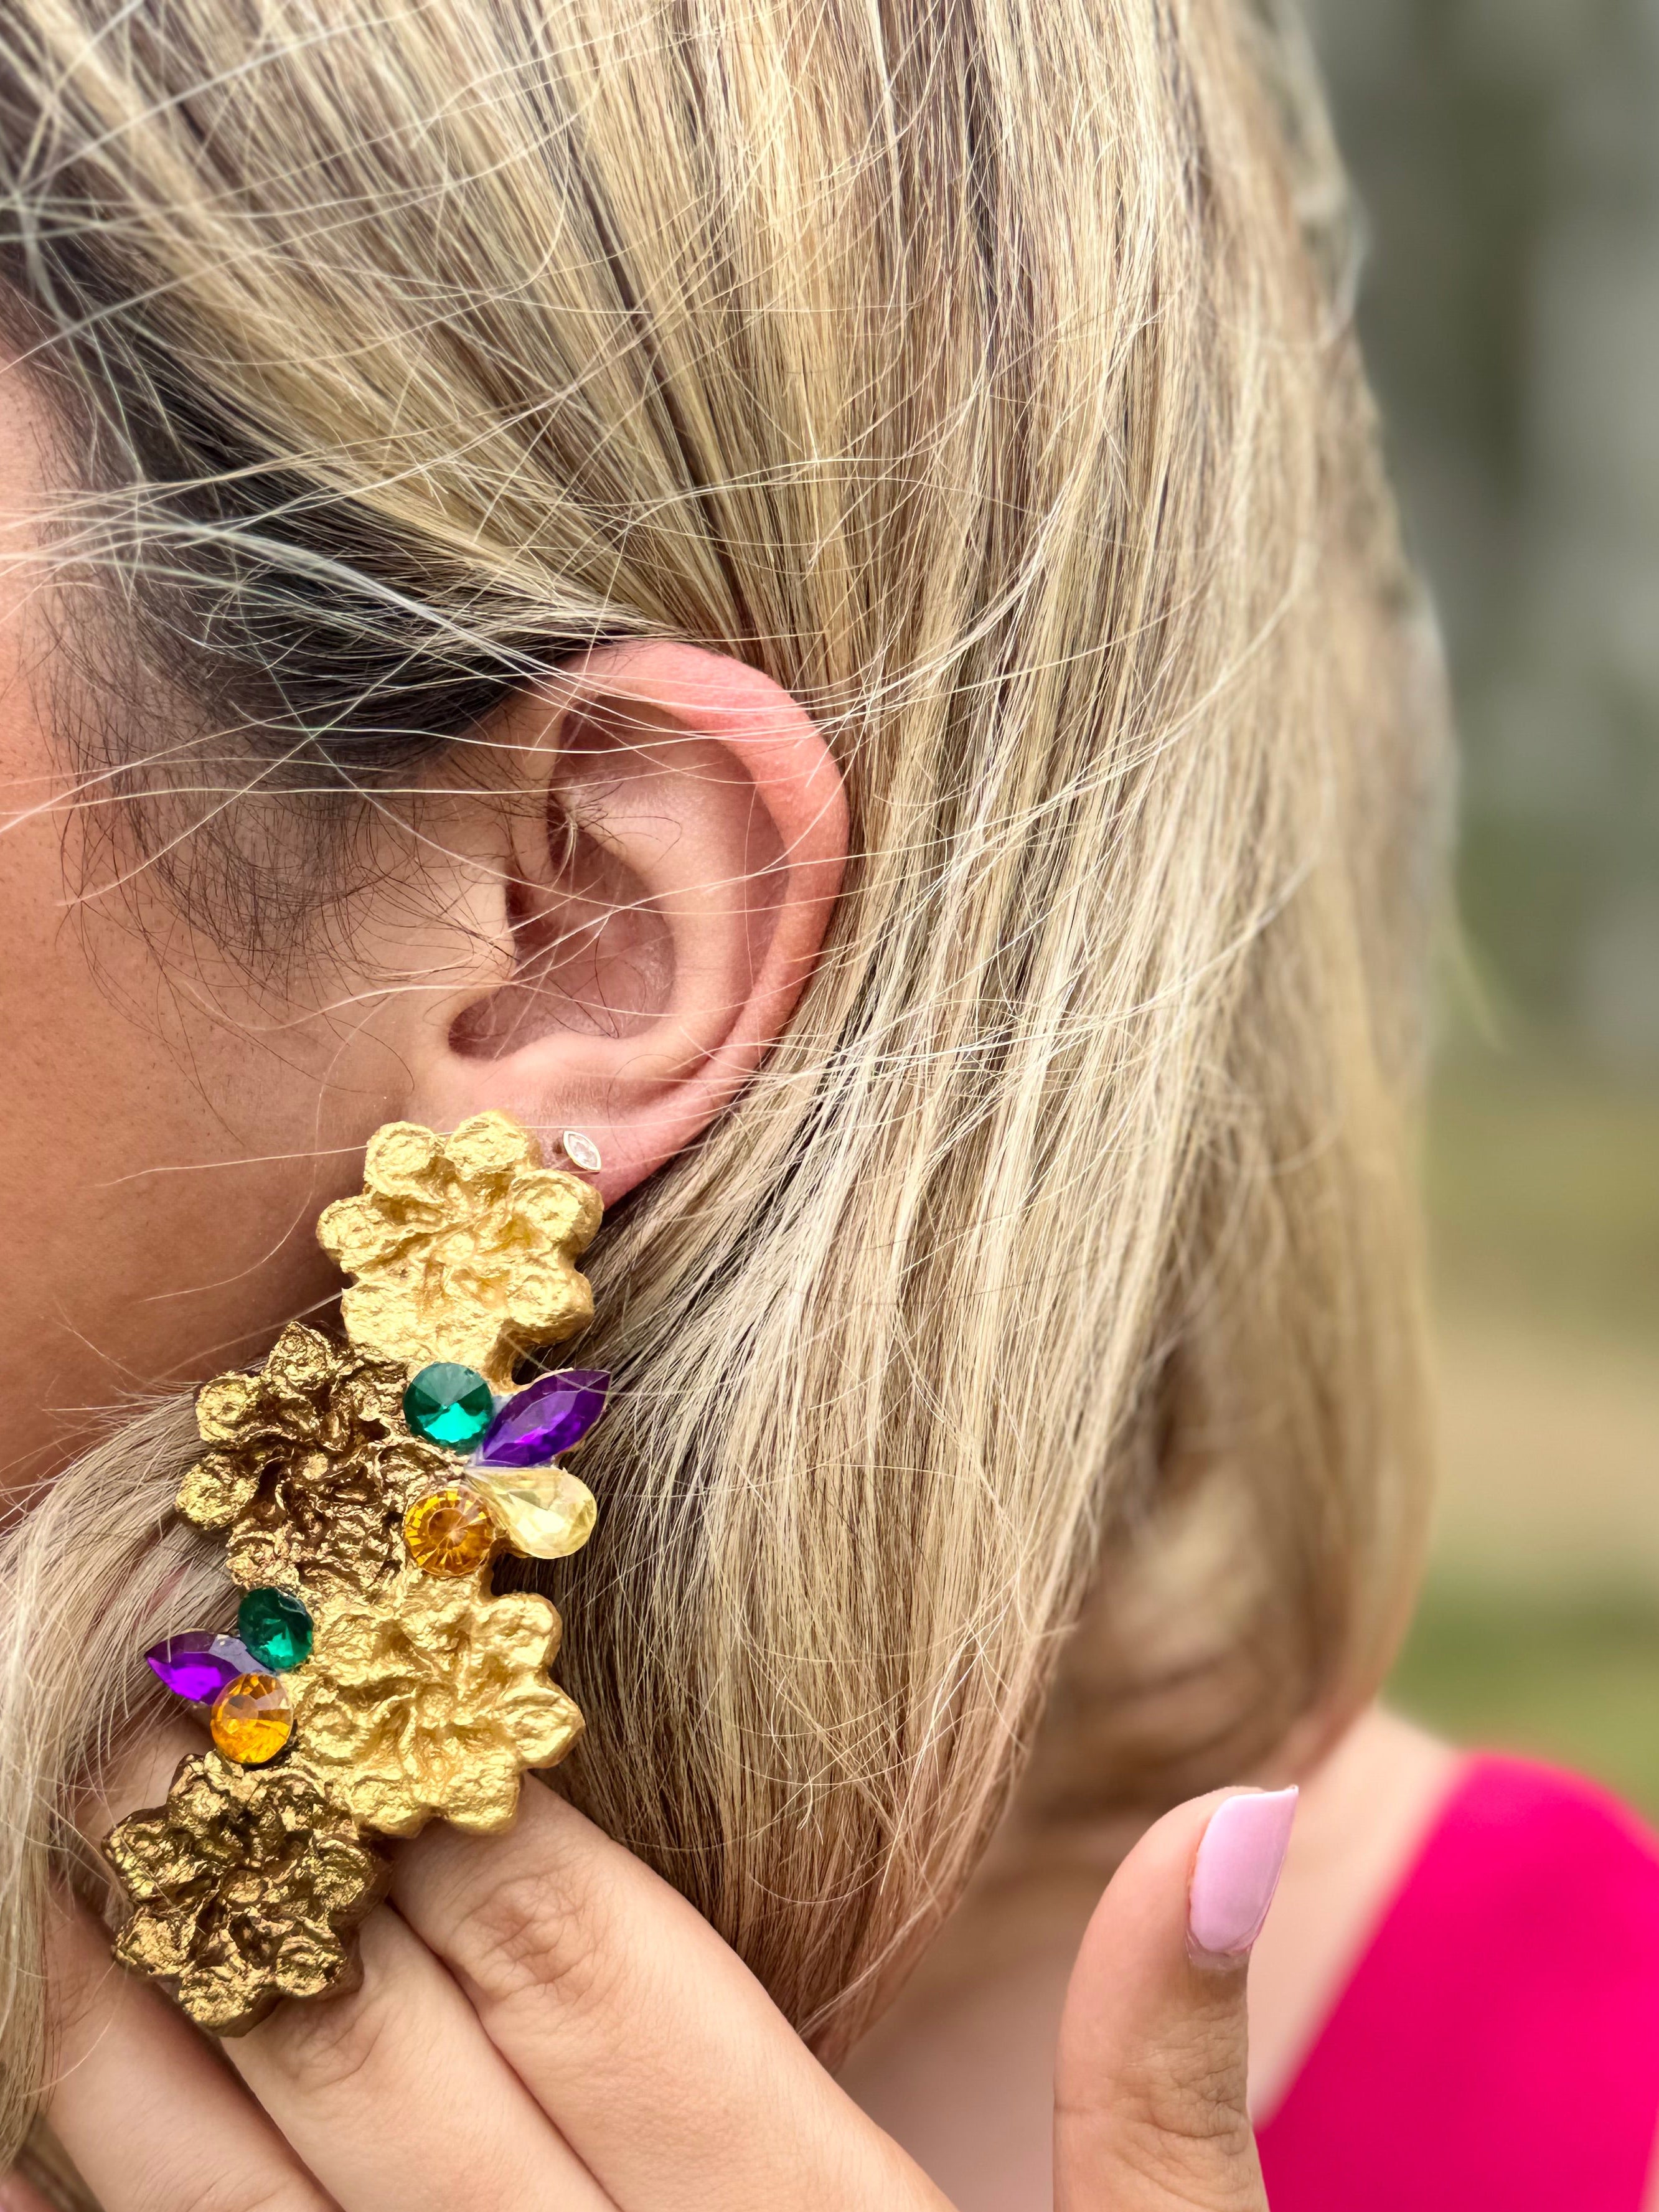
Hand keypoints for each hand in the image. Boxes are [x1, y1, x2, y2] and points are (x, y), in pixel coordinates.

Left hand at [28, 1774, 1292, 2211]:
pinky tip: (48, 2136)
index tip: (377, 1658)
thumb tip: (1224, 1818)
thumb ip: (1173, 2093)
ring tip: (67, 1874)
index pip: (602, 1988)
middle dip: (276, 1888)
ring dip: (146, 2054)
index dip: (472, 1819)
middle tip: (170, 1709)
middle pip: (403, 2082)